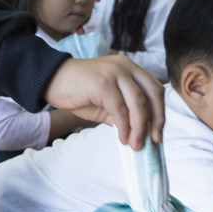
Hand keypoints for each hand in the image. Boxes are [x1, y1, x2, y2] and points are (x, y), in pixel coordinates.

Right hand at [43, 57, 163, 150]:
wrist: (52, 80)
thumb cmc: (80, 92)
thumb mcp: (108, 103)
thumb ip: (125, 113)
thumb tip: (142, 134)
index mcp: (131, 69)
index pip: (155, 90)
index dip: (160, 113)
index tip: (157, 134)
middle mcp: (126, 66)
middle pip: (153, 95)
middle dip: (156, 121)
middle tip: (153, 141)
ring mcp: (115, 73)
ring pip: (138, 104)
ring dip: (139, 128)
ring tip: (135, 144)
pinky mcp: (103, 83)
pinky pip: (120, 110)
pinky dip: (124, 127)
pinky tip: (122, 138)